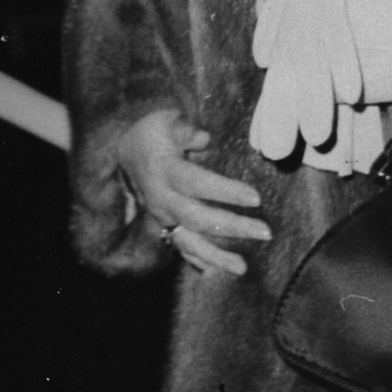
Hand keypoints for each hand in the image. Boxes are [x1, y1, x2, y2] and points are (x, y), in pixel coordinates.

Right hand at [115, 108, 270, 276]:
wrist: (126, 149)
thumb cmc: (154, 131)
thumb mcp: (165, 121)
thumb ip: (185, 130)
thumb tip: (203, 138)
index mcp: (165, 170)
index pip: (197, 183)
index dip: (226, 191)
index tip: (256, 198)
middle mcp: (163, 199)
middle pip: (198, 218)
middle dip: (232, 227)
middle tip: (265, 232)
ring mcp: (163, 216)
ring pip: (189, 242)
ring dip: (216, 256)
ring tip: (243, 268)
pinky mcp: (165, 225)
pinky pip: (182, 247)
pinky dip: (200, 261)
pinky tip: (221, 270)